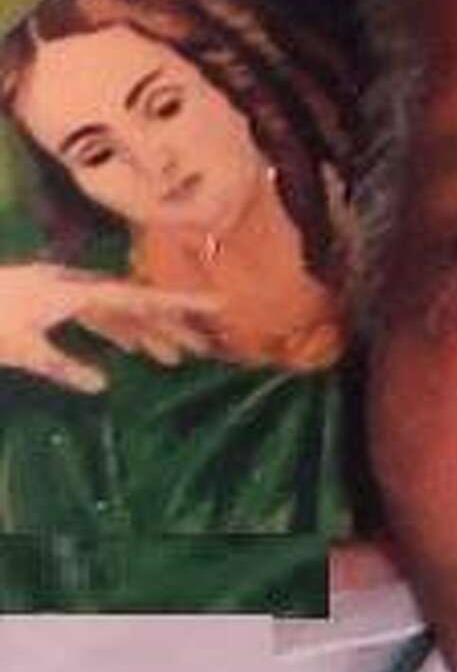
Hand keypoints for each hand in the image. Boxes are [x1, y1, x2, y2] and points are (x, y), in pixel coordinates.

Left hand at [0, 264, 221, 393]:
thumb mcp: (22, 350)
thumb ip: (63, 366)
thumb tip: (102, 385)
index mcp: (73, 292)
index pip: (138, 298)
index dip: (179, 304)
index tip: (218, 305)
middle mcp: (73, 286)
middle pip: (133, 303)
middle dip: (169, 326)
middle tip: (203, 348)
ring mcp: (61, 292)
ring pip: (116, 311)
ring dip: (144, 333)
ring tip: (172, 358)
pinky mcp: (48, 302)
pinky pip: (94, 316)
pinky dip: (116, 332)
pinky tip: (129, 348)